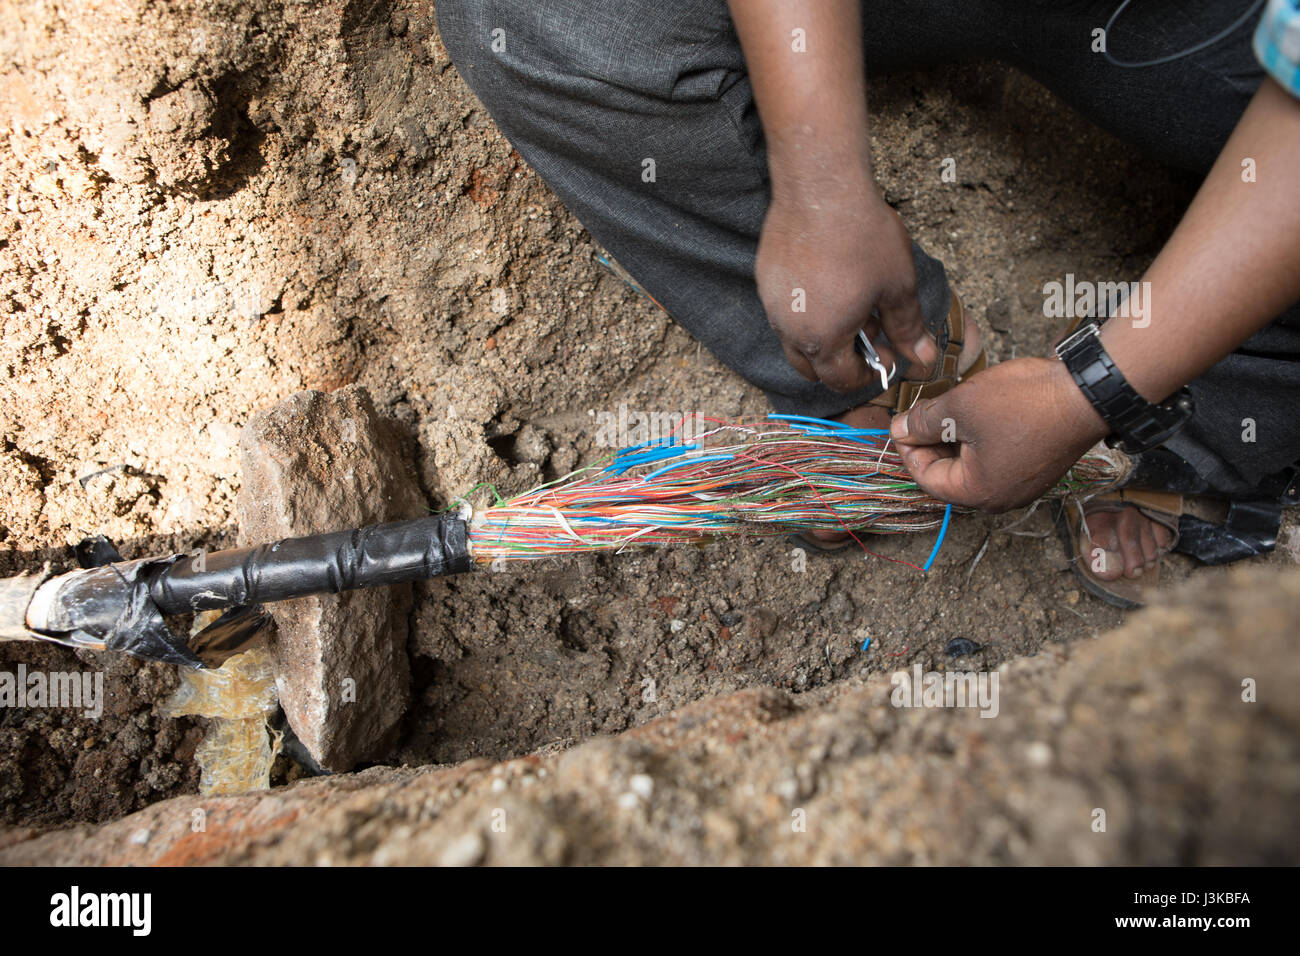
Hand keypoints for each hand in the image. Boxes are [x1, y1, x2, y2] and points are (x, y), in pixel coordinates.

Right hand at [756, 187, 938, 392]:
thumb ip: (908, 328)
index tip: (889, 353)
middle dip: (841, 362)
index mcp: (824, 340)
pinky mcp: (765, 279)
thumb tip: (924, 358)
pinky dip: (806, 311)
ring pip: (795, 340)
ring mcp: (773, 305)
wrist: (821, 187)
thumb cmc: (862, 236)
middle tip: (870, 332)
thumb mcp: (897, 286)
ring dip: (823, 337)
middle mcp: (790, 330)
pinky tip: (828, 281)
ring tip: (851, 303)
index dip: (869, 374)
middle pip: (811, 368)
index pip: (841, 380)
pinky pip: (784, 311)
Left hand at [888, 357, 1109, 511]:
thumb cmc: (1024, 403)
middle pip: (950, 475)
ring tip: (951, 408)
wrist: (1088, 393)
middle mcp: (1001, 498)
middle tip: (924, 412)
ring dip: (957, 439)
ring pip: (974, 465)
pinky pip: (998, 459)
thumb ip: (923, 422)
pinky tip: (980, 413)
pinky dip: (981, 440)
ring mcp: (1024, 485)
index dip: (908, 448)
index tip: (903, 422)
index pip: (926, 478)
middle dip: (932, 443)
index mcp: (978, 493)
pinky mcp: (1038, 468)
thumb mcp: (960, 407)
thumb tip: (898, 429)